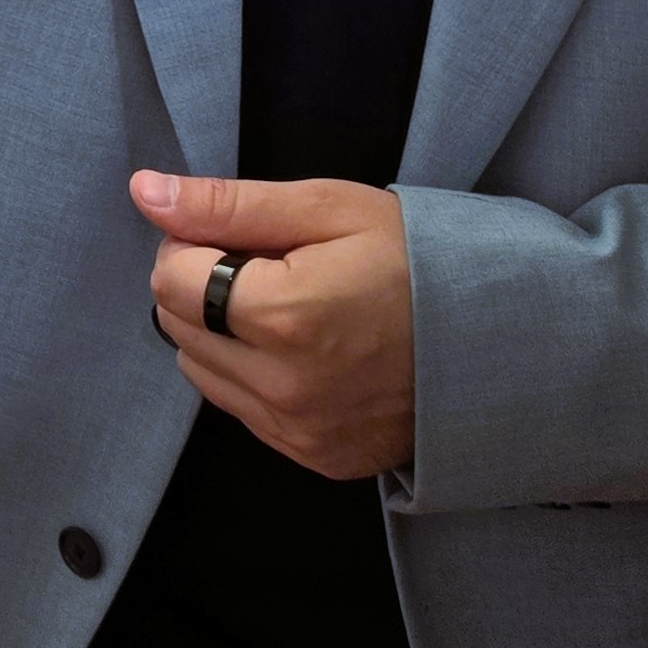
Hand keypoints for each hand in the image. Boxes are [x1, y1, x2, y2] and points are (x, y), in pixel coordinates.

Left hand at [135, 170, 416, 480]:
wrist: (502, 340)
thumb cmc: (420, 261)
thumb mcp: (328, 210)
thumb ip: (228, 204)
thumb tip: (146, 192)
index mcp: (284, 318)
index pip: (168, 279)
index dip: (192, 244)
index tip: (239, 234)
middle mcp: (284, 387)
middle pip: (176, 326)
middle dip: (201, 286)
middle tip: (268, 266)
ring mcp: (300, 431)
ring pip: (201, 371)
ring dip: (220, 334)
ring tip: (289, 307)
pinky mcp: (315, 456)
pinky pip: (242, 410)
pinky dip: (254, 374)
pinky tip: (306, 349)